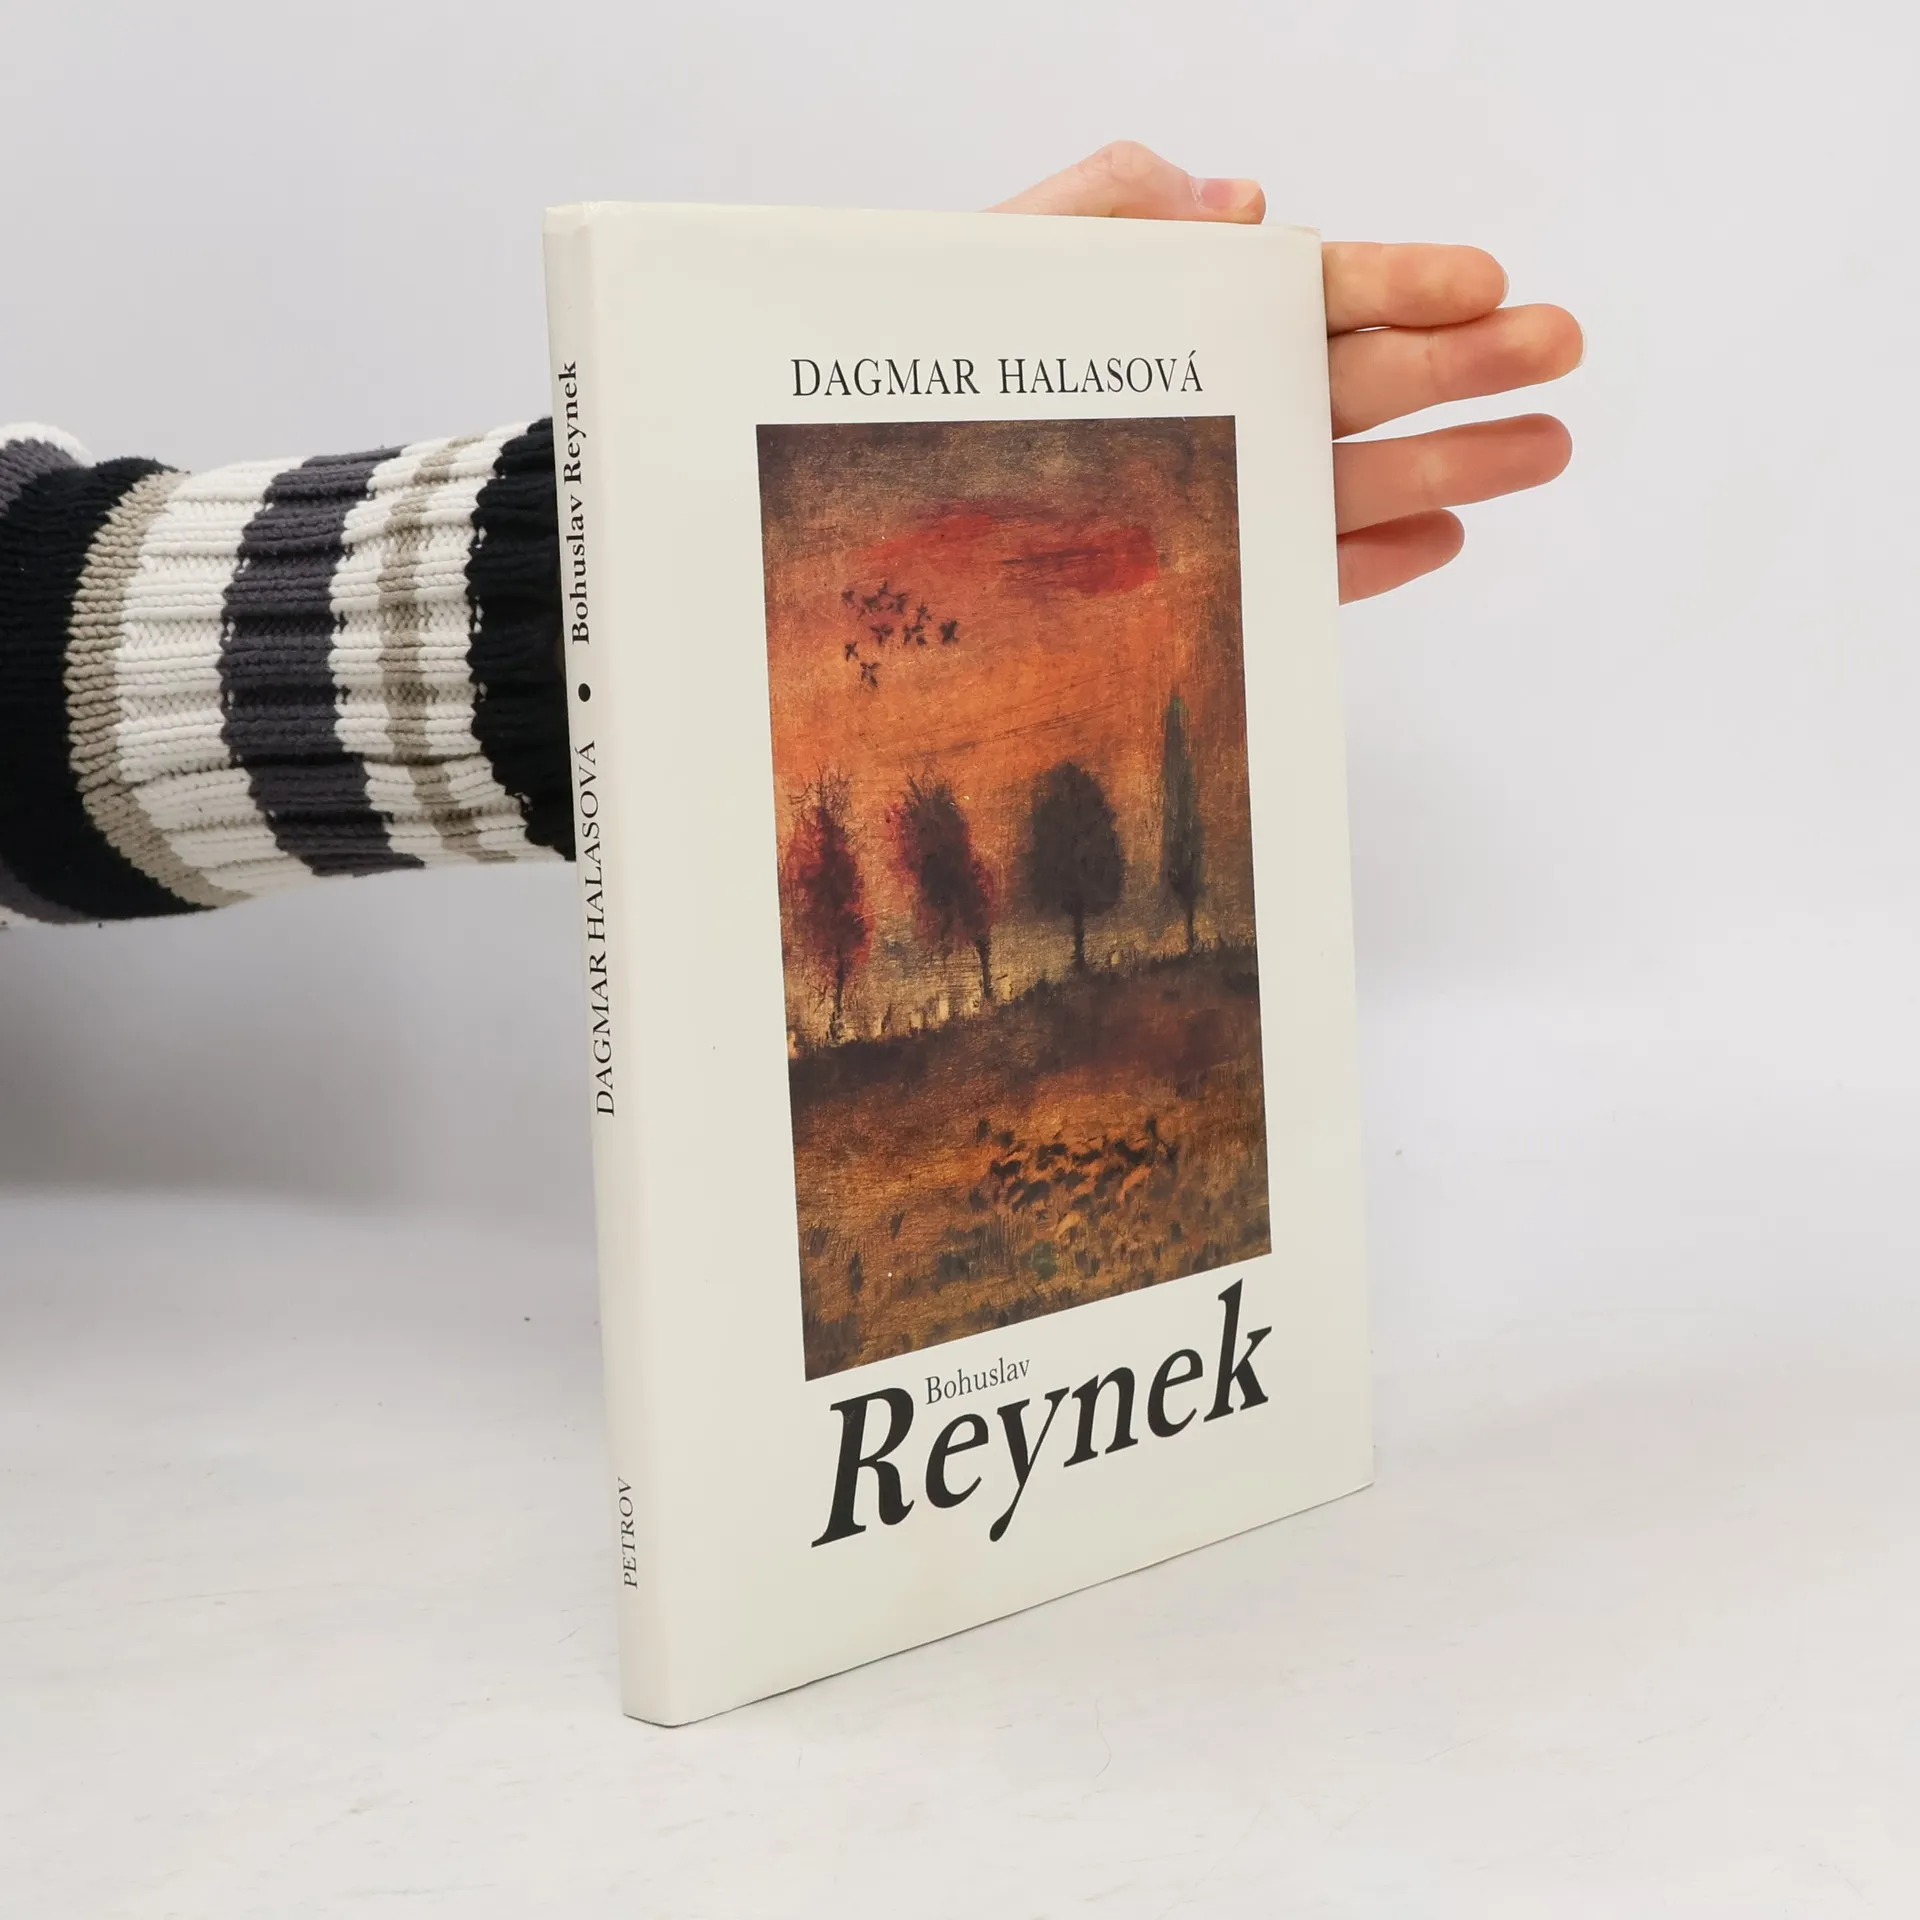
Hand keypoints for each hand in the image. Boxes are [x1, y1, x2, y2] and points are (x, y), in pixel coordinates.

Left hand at [993, 143, 1581, 602]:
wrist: (875, 455)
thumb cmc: (941, 353)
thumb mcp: (1016, 253)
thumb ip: (1118, 202)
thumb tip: (1250, 205)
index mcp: (1195, 311)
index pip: (1317, 291)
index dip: (1404, 282)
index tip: (1483, 281)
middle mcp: (1224, 398)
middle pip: (1361, 378)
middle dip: (1464, 364)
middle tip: (1557, 349)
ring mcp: (1223, 487)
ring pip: (1350, 474)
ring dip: (1448, 462)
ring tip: (1542, 449)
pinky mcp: (1203, 573)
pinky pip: (1294, 565)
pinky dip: (1362, 557)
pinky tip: (1437, 539)